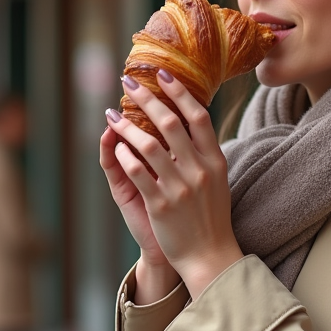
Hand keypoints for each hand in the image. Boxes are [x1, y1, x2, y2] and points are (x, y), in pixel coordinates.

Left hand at [105, 71, 242, 298]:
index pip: (198, 116)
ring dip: (127, 126)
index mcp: (215, 160)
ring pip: (149, 145)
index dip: (179, 92)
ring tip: (112, 115)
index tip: (162, 74)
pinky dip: (124, 156)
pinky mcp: (161, 206)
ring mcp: (180, 188)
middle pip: (171, 123)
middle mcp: (199, 170)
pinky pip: (137, 173)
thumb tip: (190, 120)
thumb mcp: (217, 179)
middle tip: (128, 83)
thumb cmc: (211, 216)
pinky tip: (116, 146)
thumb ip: (204, 152)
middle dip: (146, 99)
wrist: (209, 256)